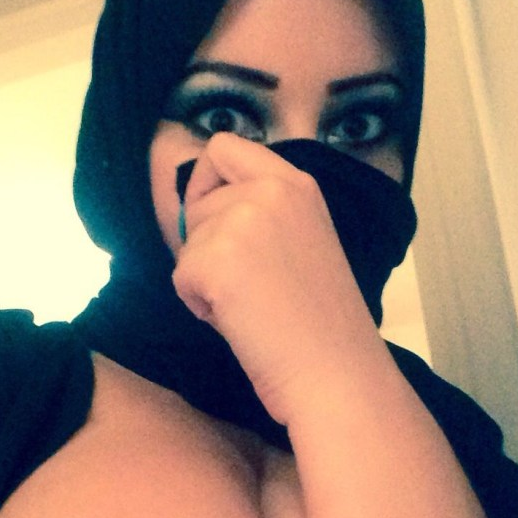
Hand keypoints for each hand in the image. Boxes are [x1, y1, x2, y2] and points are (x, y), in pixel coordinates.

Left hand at [172, 132, 381, 424]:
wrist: (336, 370)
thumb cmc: (320, 322)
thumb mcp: (303, 240)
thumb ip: (263, 213)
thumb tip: (200, 210)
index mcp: (297, 184)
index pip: (224, 147)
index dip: (207, 183)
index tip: (216, 220)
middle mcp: (270, 190)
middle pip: (198, 202)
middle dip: (208, 244)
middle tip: (249, 284)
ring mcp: (243, 221)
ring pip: (188, 243)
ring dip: (205, 278)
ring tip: (250, 305)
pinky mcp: (216, 259)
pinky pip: (181, 276)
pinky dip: (199, 305)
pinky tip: (239, 320)